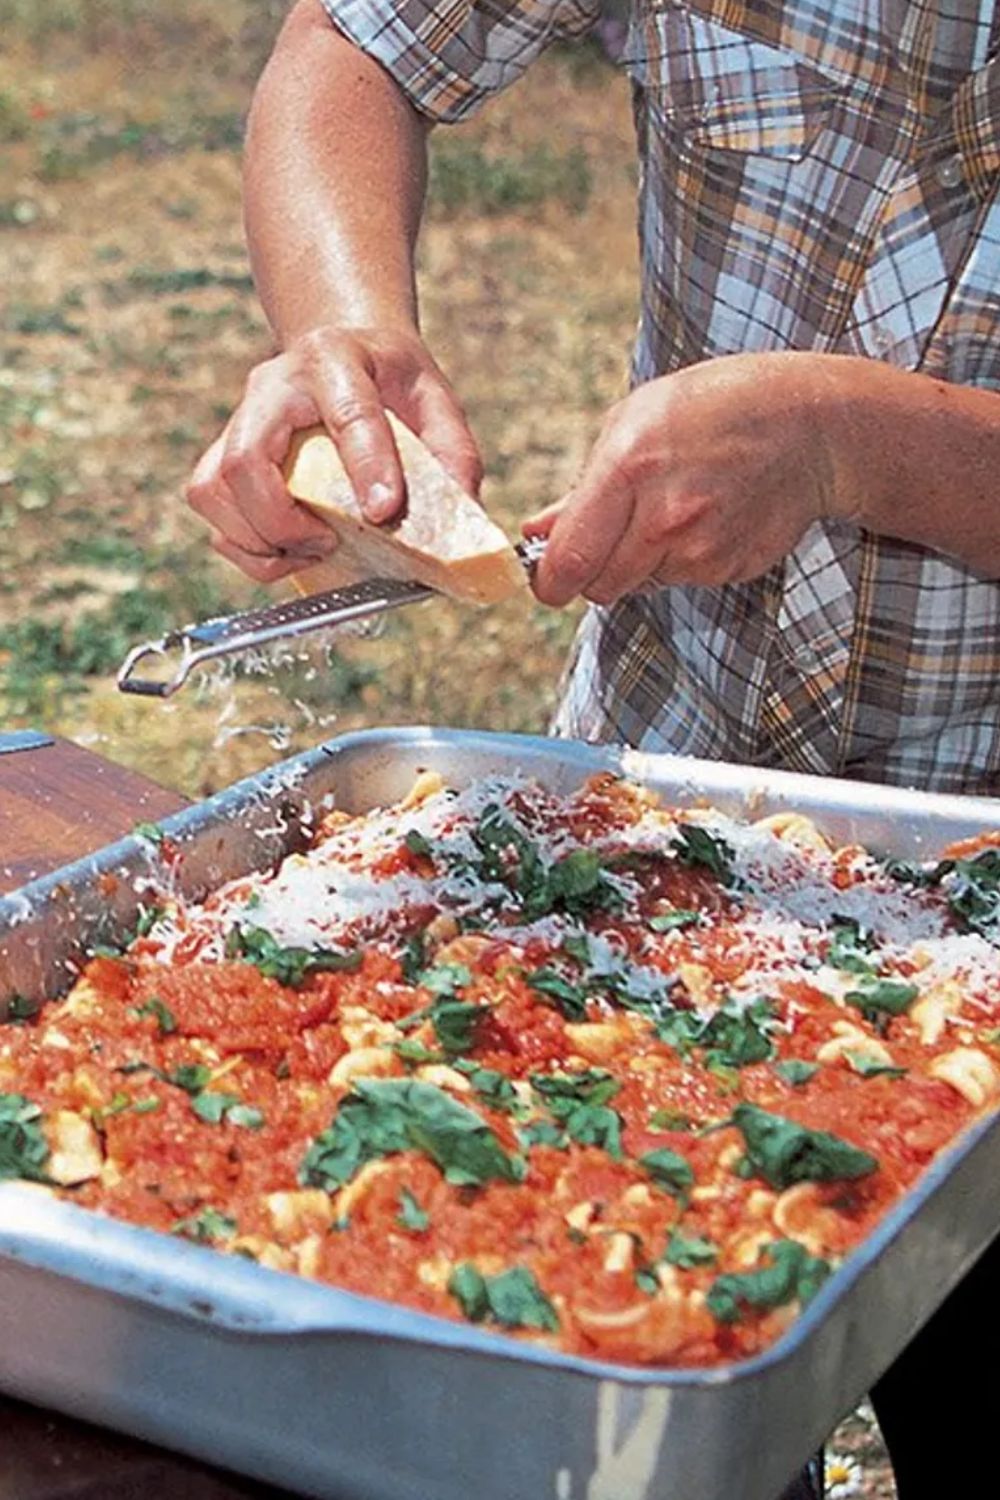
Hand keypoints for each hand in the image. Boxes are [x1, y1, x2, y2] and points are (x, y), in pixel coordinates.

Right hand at [186, 324, 482, 581]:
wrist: (341, 344)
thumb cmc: (390, 378)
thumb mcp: (434, 398)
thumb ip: (453, 453)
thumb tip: (462, 515)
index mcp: (336, 360)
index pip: (348, 414)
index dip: (366, 466)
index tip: (384, 513)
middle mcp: (273, 386)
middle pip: (245, 460)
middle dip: (282, 522)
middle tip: (328, 543)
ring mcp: (239, 418)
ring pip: (213, 489)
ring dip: (257, 540)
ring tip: (308, 551)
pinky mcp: (223, 450)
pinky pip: (210, 506)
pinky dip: (243, 545)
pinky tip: (287, 551)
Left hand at [526, 352, 841, 606]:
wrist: (808, 426)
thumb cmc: (712, 409)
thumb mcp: (633, 422)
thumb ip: (581, 489)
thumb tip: (536, 533)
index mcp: (629, 469)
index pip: (570, 562)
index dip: (548, 582)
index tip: (546, 581)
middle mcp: (665, 517)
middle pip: (600, 586)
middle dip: (593, 570)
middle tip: (611, 535)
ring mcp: (702, 550)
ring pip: (640, 585)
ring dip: (641, 561)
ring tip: (673, 508)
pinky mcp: (730, 569)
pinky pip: (682, 581)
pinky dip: (682, 560)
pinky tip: (707, 517)